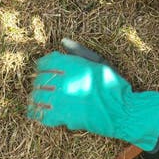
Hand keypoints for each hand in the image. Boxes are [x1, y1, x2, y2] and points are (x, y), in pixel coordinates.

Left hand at [27, 47, 158, 151]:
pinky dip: (39, 114)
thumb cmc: (113, 85)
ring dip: (36, 99)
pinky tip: (42, 114)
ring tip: (39, 100)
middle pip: (39, 80)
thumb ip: (79, 52)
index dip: (42, 66)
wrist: (122, 111)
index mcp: (72, 65)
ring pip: (37, 98)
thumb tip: (63, 41)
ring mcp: (62, 99)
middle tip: (42, 87)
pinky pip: (42, 115)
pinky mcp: (63, 117)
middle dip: (39, 83)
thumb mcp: (99, 62)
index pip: (45, 62)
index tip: (44, 70)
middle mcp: (64, 80)